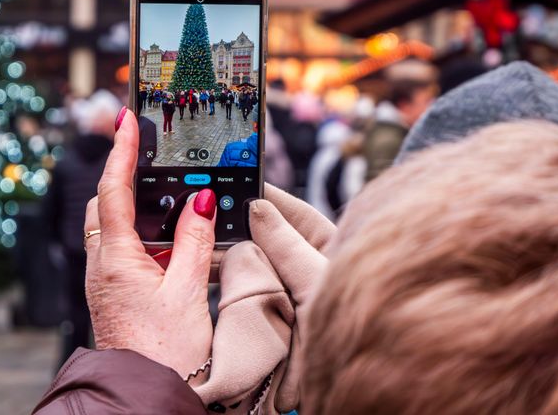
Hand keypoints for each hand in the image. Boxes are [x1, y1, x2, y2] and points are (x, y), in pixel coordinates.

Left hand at [83, 108, 216, 378]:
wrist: (147, 393)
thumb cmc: (165, 350)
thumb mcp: (188, 289)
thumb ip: (194, 240)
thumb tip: (201, 200)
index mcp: (115, 259)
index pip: (113, 191)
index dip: (120, 152)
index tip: (125, 121)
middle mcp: (103, 266)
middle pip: (105, 205)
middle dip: (123, 176)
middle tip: (145, 152)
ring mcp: (107, 280)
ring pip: (113, 227)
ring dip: (136, 206)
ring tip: (166, 194)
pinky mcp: (117, 292)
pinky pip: (124, 249)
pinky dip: (144, 232)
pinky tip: (171, 239)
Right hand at [195, 184, 333, 411]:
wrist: (351, 373)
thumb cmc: (354, 320)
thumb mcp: (315, 277)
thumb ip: (286, 244)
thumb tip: (258, 207)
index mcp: (330, 248)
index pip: (293, 213)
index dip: (266, 197)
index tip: (238, 183)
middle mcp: (310, 267)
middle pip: (270, 238)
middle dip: (240, 228)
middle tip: (210, 216)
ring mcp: (292, 292)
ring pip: (255, 265)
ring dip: (230, 256)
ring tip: (202, 244)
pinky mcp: (275, 316)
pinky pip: (249, 292)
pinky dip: (229, 283)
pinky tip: (208, 273)